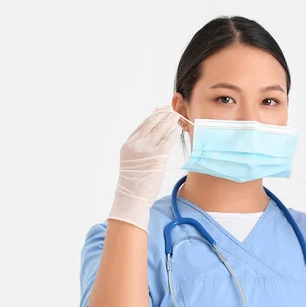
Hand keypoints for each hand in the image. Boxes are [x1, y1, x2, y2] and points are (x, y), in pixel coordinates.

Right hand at [108, 105, 182, 231]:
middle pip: (151, 123)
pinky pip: (167, 140)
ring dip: (169, 120)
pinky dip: (173, 133)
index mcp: (128, 144)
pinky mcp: (157, 156)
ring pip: (160, 129)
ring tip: (176, 115)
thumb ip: (139, 149)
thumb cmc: (134, 183)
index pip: (142, 125)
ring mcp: (146, 149)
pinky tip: (177, 129)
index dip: (153, 116)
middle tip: (170, 109)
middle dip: (162, 114)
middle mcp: (136, 144)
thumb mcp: (131, 161)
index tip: (160, 111)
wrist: (132, 197)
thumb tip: (151, 139)